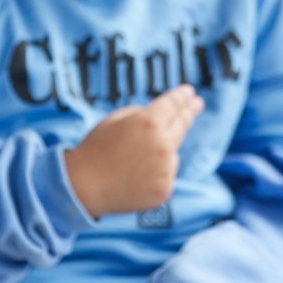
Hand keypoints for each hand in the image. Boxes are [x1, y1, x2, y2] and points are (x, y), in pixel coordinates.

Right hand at [65, 85, 203, 217]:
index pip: (172, 104)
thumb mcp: (113, 120)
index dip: (181, 96)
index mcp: (148, 122)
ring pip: (172, 154)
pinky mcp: (165, 190)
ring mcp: (166, 170)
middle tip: (197, 103)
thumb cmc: (96, 149)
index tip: (190, 92)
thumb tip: (159, 117)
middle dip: (190, 112)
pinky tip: (134, 177)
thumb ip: (139, 114)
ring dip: (161, 152)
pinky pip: (165, 175)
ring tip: (132, 159)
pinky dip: (154, 174)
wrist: (85, 187)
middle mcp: (163, 145)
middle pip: (182, 124)